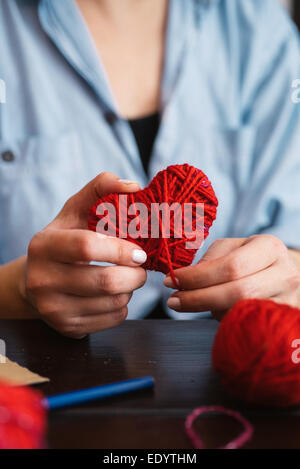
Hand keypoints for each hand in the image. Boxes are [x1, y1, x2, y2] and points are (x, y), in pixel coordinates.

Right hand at [24, 173, 146, 337]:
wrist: (38, 280)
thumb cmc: (65, 240)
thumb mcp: (75, 211)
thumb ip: (100, 189)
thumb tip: (133, 186)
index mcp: (44, 245)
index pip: (87, 246)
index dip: (120, 249)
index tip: (139, 251)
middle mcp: (42, 280)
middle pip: (105, 281)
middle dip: (135, 274)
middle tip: (140, 267)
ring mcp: (53, 309)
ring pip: (112, 302)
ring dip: (130, 289)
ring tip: (127, 278)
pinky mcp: (67, 328)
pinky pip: (111, 320)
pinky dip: (123, 306)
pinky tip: (115, 294)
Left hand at [164, 235, 299, 319]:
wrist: (287, 274)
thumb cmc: (252, 259)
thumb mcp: (231, 248)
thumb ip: (208, 260)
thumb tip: (183, 279)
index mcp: (269, 248)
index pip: (231, 266)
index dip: (198, 277)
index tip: (172, 281)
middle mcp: (284, 274)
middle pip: (236, 292)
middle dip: (198, 298)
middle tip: (173, 300)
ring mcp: (287, 300)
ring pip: (240, 312)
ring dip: (210, 310)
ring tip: (198, 301)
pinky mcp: (283, 320)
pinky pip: (246, 325)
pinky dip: (224, 319)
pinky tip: (214, 311)